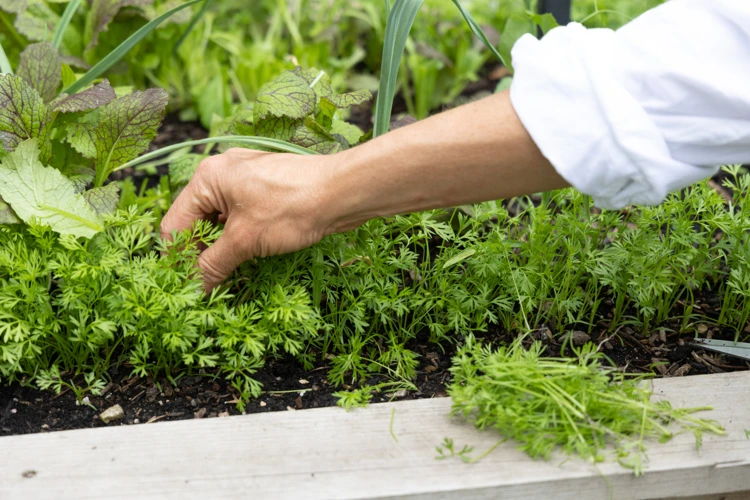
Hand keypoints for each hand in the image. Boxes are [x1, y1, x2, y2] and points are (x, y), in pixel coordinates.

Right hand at [160, 148, 333, 290]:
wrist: (343, 192)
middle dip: (201, 253)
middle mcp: (223, 173)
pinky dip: (240, 237)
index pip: (176, 224)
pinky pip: (241, 216)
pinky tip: (247, 257)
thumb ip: (213, 264)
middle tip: (206, 285)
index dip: (179, 258)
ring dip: (221, 248)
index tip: (186, 286)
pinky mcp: (267, 190)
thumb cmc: (292, 207)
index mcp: (208, 178)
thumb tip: (194, 287)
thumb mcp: (245, 241)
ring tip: (226, 275)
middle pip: (197, 221)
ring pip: (220, 221)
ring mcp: (246, 179)